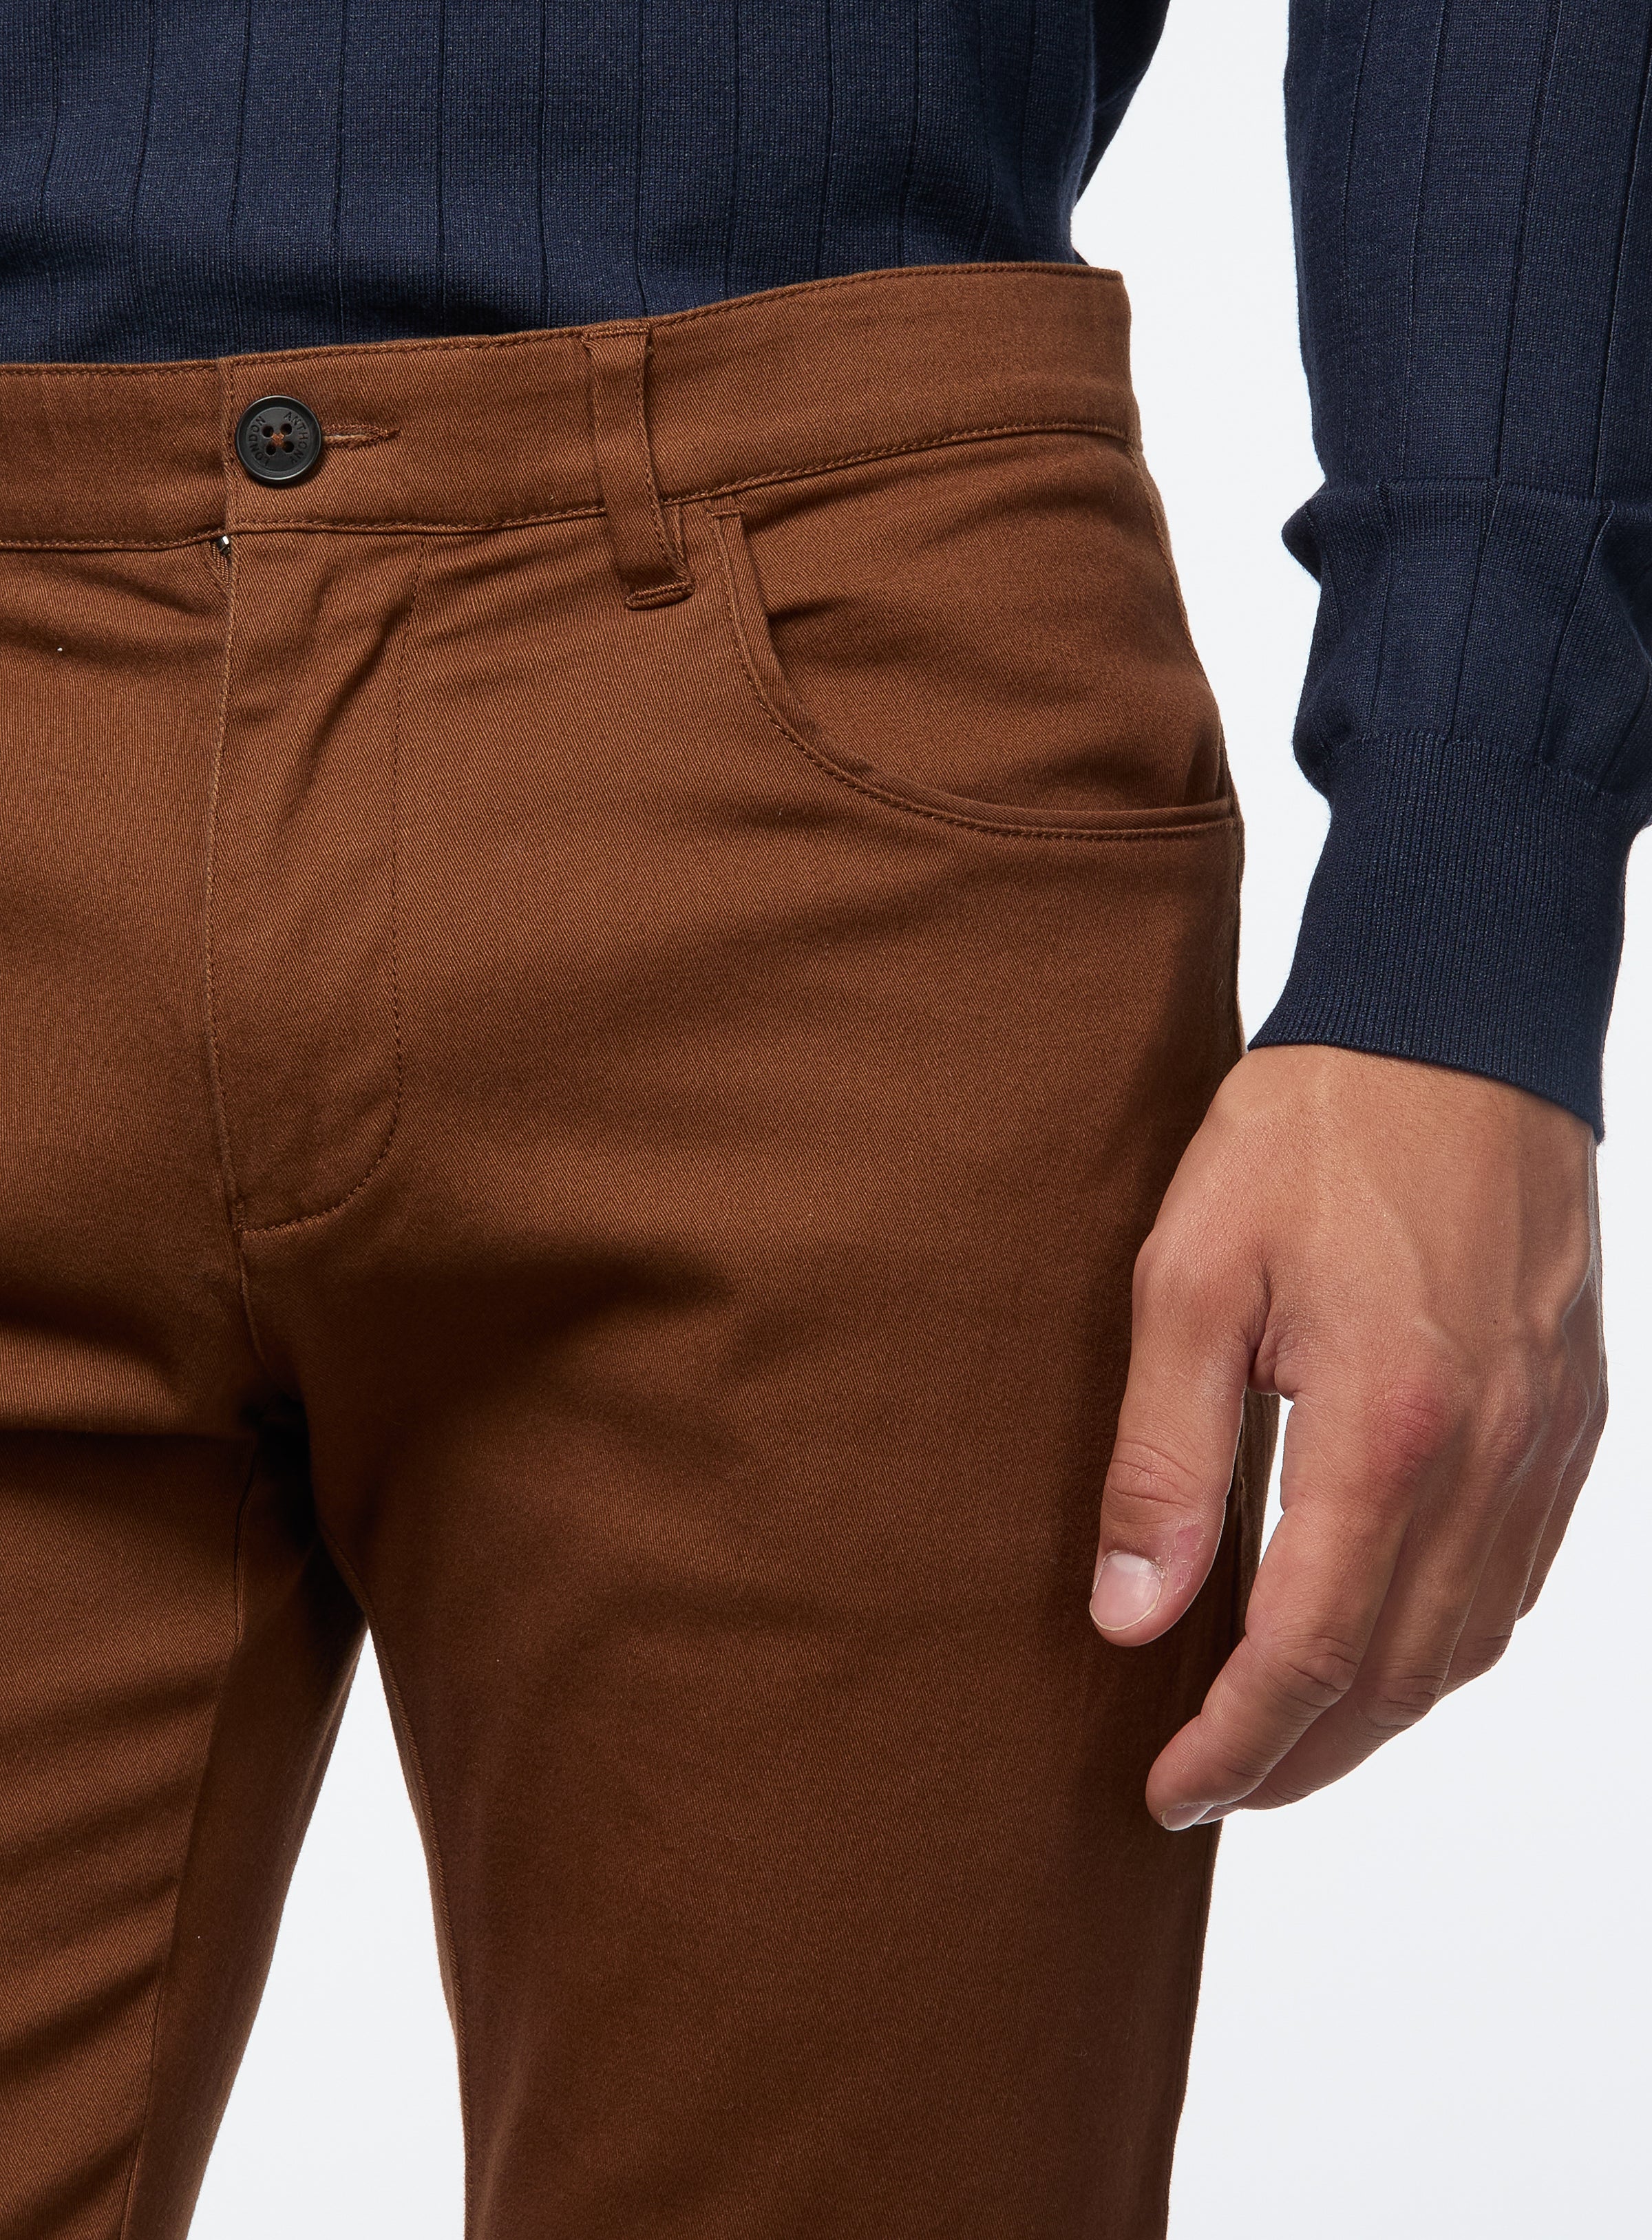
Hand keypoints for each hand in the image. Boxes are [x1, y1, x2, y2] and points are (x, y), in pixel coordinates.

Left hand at [1089, 1044, 1604, 1827]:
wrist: (1454, 1031)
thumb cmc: (1311, 1135)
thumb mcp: (1190, 1278)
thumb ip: (1162, 1457)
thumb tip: (1134, 1616)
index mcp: (1387, 1430)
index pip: (1308, 1650)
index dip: (1234, 1742)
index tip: (1169, 1787)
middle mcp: (1487, 1460)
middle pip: (1396, 1676)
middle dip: (1299, 1758)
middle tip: (1214, 1786)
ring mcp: (1546, 1445)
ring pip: (1466, 1644)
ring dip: (1371, 1715)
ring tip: (1283, 1736)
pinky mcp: (1571, 1419)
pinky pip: (1513, 1578)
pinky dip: (1442, 1643)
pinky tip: (1381, 1641)